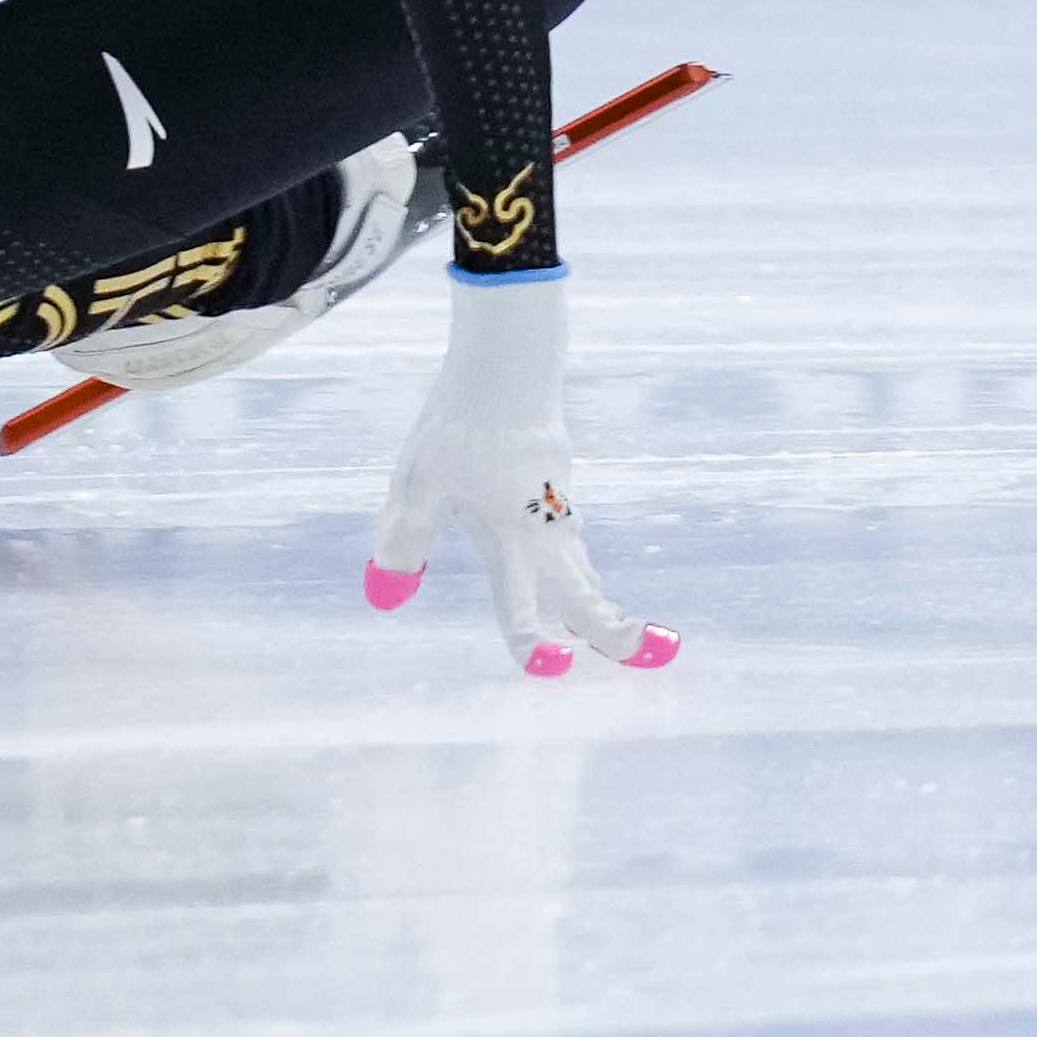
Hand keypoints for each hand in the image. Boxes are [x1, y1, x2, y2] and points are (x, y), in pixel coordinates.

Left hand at [369, 270, 679, 677]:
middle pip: (584, 594)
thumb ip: (404, 539)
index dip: (531, 644)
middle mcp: (543, 532)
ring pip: (583, 565)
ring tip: (620, 632)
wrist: (508, 367)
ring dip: (600, 600)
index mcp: (510, 542)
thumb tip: (386, 595)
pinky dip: (583, 563)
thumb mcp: (417, 485)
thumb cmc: (459, 428)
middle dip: (613, 630)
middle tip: (650, 654)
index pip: (520, 608)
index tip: (551, 669)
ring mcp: (556, 504)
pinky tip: (575, 561)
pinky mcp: (557, 479)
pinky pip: (573, 534)